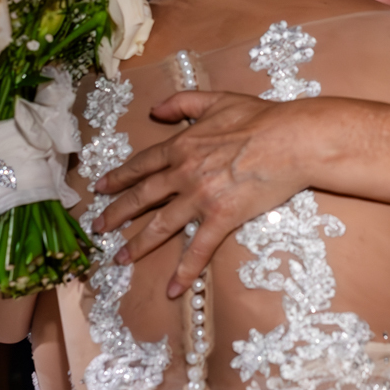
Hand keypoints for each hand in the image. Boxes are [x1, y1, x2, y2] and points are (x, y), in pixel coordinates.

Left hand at [93, 91, 313, 296]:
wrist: (290, 139)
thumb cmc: (260, 117)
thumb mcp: (216, 100)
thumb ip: (182, 102)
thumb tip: (155, 109)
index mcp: (182, 146)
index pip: (142, 165)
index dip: (119, 177)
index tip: (100, 188)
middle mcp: (184, 173)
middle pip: (142, 196)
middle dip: (117, 213)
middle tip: (98, 227)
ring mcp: (201, 197)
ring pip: (161, 225)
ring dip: (138, 243)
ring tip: (120, 258)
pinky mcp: (222, 217)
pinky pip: (199, 248)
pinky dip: (185, 270)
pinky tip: (173, 289)